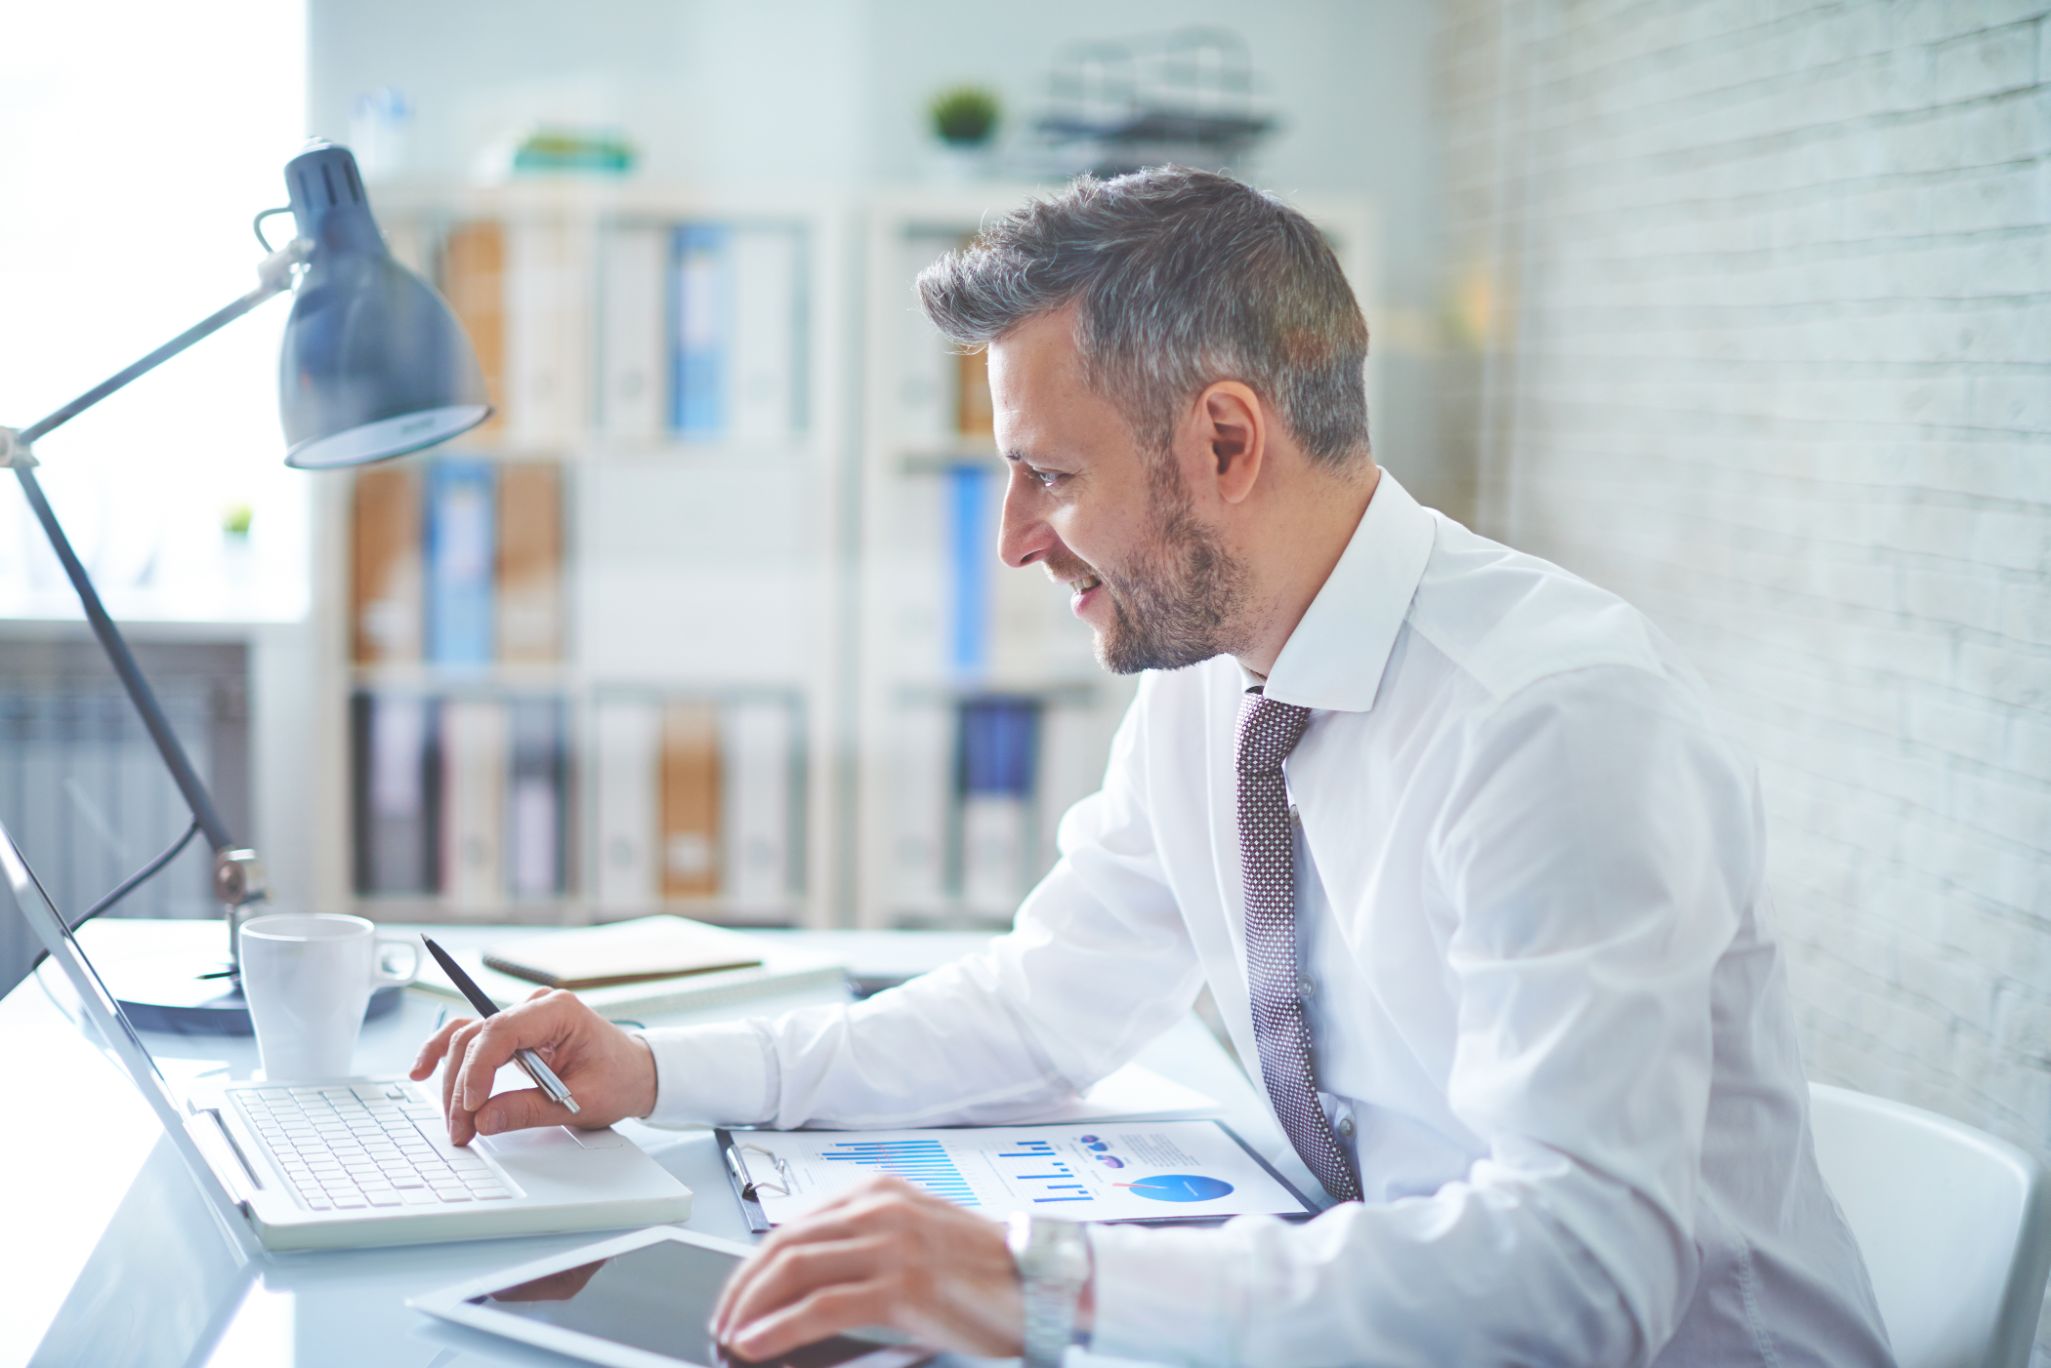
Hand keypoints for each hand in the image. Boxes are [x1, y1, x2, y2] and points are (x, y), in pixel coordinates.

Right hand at [409, 988, 656, 1144]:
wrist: (636, 1072)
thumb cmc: (618, 1078)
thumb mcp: (582, 1101)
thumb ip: (530, 1109)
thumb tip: (484, 1119)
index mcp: (558, 1011)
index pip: (501, 1032)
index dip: (478, 1070)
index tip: (472, 1108)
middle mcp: (534, 1008)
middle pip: (477, 1039)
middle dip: (462, 1087)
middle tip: (461, 1131)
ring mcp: (521, 1018)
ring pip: (467, 1040)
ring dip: (452, 1080)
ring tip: (453, 1121)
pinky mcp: (513, 1034)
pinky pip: (471, 1039)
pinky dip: (445, 1055)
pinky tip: (422, 1071)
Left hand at [711, 1175, 1022, 1360]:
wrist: (1044, 1281)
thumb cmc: (987, 1269)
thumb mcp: (918, 1236)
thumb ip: (867, 1242)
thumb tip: (805, 1280)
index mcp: (881, 1192)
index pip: (795, 1223)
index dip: (754, 1263)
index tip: (736, 1294)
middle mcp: (881, 1209)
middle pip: (783, 1243)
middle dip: (741, 1286)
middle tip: (722, 1319)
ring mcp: (892, 1245)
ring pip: (793, 1269)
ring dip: (750, 1307)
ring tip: (730, 1335)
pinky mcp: (903, 1286)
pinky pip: (821, 1307)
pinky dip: (779, 1327)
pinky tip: (756, 1344)